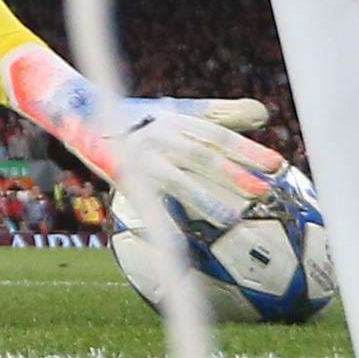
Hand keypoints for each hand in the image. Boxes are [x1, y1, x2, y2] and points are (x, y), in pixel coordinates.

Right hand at [3, 45, 284, 228]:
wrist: (81, 115)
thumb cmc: (140, 118)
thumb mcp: (178, 113)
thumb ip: (220, 115)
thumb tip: (264, 114)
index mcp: (177, 120)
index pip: (217, 135)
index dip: (247, 149)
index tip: (277, 165)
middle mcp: (159, 134)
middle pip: (201, 155)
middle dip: (232, 173)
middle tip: (262, 190)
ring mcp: (139, 156)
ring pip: (176, 177)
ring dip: (204, 197)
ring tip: (232, 217)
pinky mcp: (123, 176)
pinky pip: (148, 203)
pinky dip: (164, 225)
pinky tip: (181, 244)